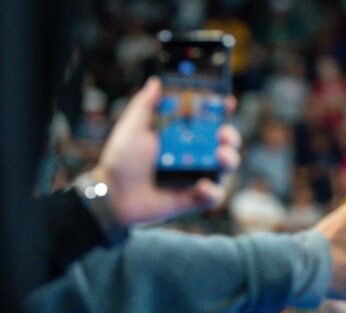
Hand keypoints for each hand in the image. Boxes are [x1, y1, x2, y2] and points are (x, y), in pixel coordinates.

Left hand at [93, 77, 241, 225]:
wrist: (115, 194)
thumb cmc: (121, 160)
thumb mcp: (132, 128)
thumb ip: (145, 104)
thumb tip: (156, 82)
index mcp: (181, 135)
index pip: (207, 120)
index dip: (220, 110)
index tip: (227, 102)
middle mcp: (194, 154)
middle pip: (224, 142)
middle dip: (231, 136)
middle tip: (224, 134)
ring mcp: (197, 176)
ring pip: (225, 167)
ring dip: (229, 159)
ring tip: (221, 157)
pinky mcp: (196, 198)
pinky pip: (214, 195)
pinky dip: (212, 191)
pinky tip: (201, 186)